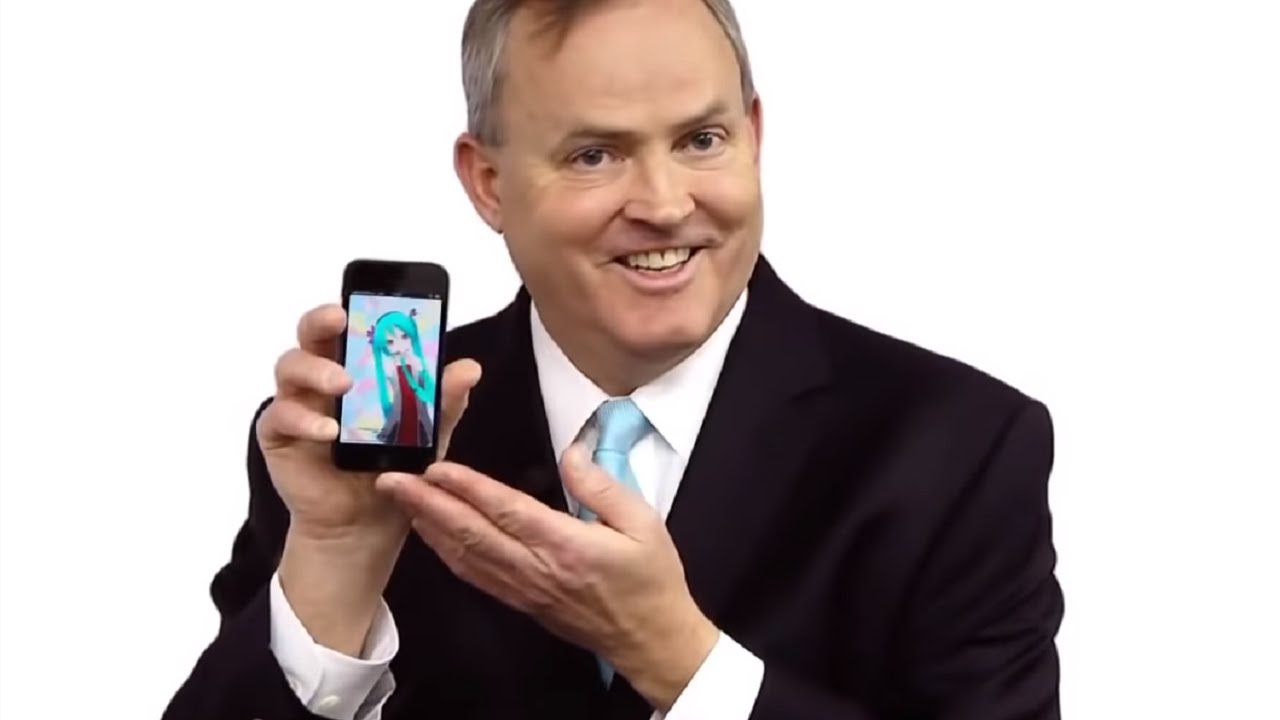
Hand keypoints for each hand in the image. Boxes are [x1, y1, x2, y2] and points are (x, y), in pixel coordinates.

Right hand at [256, 302, 481, 654]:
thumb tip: (470, 367)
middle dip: (323, 320)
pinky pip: (280, 416)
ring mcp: (297, 404)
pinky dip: (304, 419)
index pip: (350, 326)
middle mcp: (321, 379)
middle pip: (311, 334)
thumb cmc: (393, 468)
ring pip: (289, 367)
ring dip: (316, 370)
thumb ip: (442, 400)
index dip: (355, 306)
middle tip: (341, 319)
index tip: (368, 296)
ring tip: (344, 384)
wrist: (367, 523)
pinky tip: (328, 430)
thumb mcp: (427, 433)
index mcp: (355, 367)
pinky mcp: (279, 436)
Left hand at [376, 443, 718, 710]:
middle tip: (392, 480)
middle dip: (428, 504)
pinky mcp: (522, 602)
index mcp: (566, 546)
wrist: (651, 640)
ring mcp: (525, 589)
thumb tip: (570, 453)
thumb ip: (602, 486)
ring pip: (466, 556)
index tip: (437, 467)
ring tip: (401, 501)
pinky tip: (431, 536)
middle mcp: (537, 569)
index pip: (506, 511)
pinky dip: (447, 554)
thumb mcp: (645, 523)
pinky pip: (476, 576)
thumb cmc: (652, 580)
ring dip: (429, 527)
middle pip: (472, 533)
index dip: (467, 488)